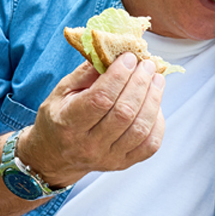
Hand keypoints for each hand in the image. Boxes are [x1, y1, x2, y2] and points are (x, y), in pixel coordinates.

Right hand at [19, 53, 165, 186]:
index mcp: (68, 123)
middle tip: (147, 65)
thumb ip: (86, 72)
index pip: (100, 99)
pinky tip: (156, 103)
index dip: (119, 76)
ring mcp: (108, 158)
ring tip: (156, 79)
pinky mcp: (123, 164)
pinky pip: (150, 145)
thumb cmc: (60, 117)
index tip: (129, 58)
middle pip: (124, 113)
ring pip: (140, 128)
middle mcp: (88, 144)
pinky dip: (158, 121)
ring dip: (153, 99)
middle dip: (140, 83)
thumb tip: (114, 52)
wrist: (56, 156)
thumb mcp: (62, 91)